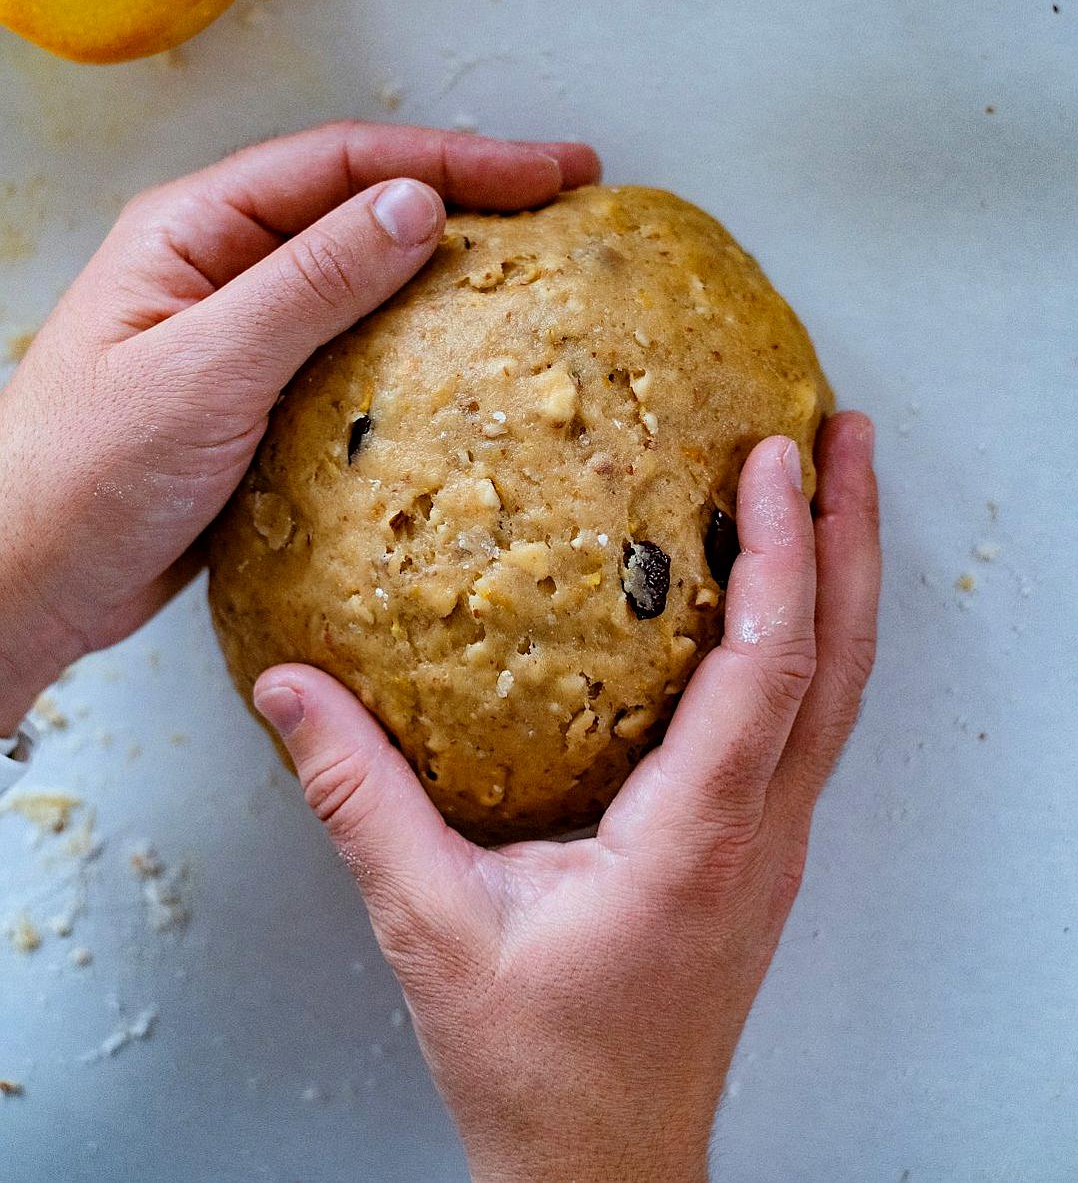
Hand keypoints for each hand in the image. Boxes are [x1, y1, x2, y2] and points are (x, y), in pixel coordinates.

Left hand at [0, 122, 600, 732]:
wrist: (23, 585)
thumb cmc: (79, 474)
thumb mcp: (206, 366)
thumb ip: (313, 283)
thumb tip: (416, 206)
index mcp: (196, 230)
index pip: (346, 165)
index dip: (458, 161)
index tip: (550, 172)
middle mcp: (221, 267)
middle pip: (364, 208)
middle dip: (468, 200)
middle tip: (567, 206)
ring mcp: (242, 334)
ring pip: (365, 282)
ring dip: (448, 272)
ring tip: (536, 273)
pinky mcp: (259, 400)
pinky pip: (354, 354)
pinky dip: (417, 349)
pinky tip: (467, 365)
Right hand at [254, 415, 879, 1182]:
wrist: (601, 1170)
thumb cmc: (536, 1067)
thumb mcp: (430, 927)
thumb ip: (361, 800)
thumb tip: (292, 691)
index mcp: (697, 840)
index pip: (768, 670)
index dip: (782, 556)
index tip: (775, 460)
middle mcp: (758, 832)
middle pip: (839, 661)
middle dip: (852, 536)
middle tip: (847, 433)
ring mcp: (770, 844)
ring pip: (836, 690)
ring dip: (842, 581)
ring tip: (833, 488)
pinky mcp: (755, 852)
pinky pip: (806, 721)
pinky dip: (810, 637)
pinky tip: (778, 603)